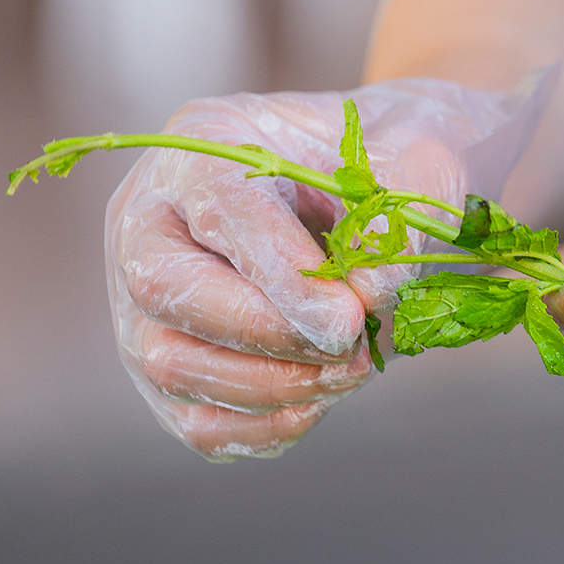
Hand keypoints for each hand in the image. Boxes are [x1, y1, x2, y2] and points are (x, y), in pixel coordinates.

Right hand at [105, 79, 539, 459]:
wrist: (394, 179)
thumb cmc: (401, 157)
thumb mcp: (420, 159)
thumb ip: (391, 222)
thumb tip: (363, 301)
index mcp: (207, 140)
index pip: (219, 211)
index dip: (280, 275)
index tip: (349, 318)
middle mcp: (153, 215)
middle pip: (163, 289)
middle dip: (265, 334)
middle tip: (353, 345)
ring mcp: (143, 294)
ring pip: (170, 362)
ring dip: (272, 385)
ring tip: (354, 368)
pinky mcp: (173, 362)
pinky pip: (196, 418)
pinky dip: (264, 424)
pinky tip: (325, 397)